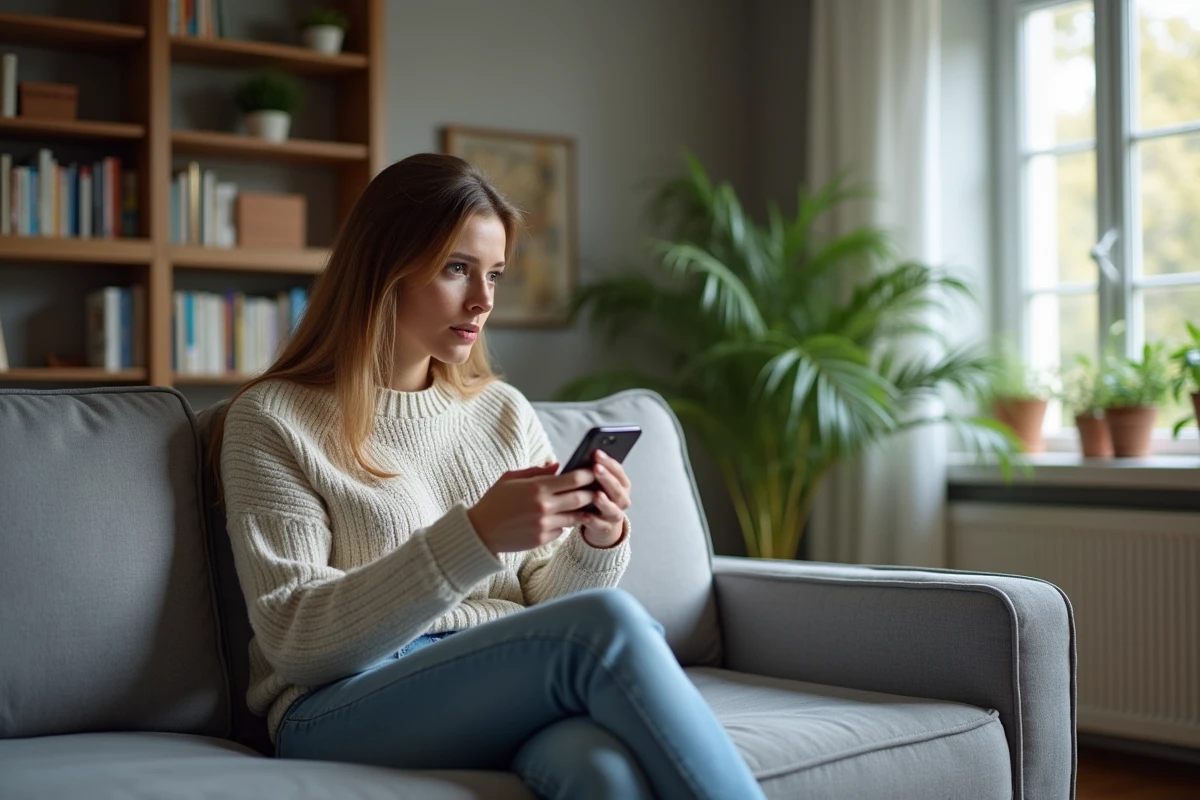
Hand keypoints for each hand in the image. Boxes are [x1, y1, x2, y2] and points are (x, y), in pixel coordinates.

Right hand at [467, 463, 597, 555]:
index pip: (573, 479)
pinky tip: (558, 518)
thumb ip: (536, 471)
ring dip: (580, 510)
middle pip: (581, 498)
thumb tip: (557, 466)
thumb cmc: (495, 501)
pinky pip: (561, 530)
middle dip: (591, 493)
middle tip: (595, 489)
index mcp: (536, 487)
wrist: (480, 531)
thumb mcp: (510, 478)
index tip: (593, 471)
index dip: (588, 474)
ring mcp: (544, 525)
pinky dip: (563, 524)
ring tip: (581, 504)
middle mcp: (543, 506)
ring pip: (575, 517)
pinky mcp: (542, 540)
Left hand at [579, 450, 631, 547]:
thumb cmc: (594, 493)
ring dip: (605, 502)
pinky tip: (583, 515)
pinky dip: (593, 521)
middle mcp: (621, 499)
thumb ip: (591, 470)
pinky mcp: (605, 528)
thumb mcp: (594, 480)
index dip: (608, 462)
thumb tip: (582, 455)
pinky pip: (600, 525)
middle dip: (607, 478)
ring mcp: (614, 515)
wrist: (598, 520)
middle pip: (617, 489)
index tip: (596, 453)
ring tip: (596, 495)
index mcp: (622, 484)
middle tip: (596, 468)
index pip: (618, 471)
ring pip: (613, 509)